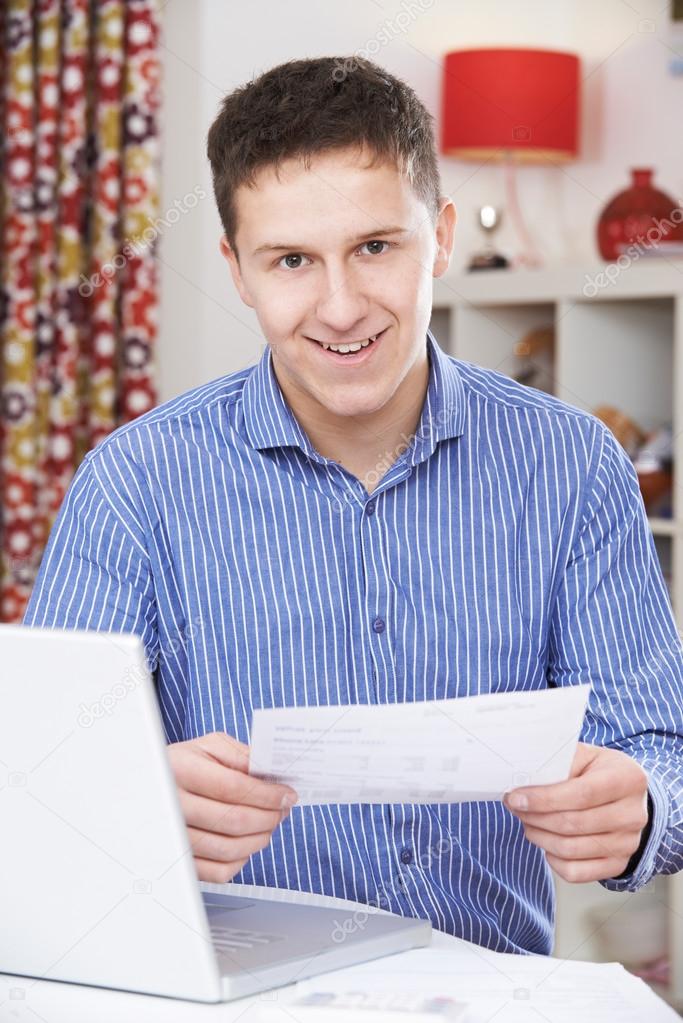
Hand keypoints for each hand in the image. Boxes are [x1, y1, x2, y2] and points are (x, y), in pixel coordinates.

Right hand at [166, 731, 297, 882]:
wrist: (152, 786)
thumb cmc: (186, 764)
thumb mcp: (210, 747)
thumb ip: (242, 756)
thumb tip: (274, 774)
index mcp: (180, 770)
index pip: (232, 788)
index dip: (267, 794)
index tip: (287, 794)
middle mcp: (172, 806)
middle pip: (234, 821)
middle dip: (270, 816)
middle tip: (283, 809)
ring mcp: (174, 838)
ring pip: (229, 850)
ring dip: (261, 838)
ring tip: (270, 824)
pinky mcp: (180, 862)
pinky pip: (219, 872)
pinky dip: (242, 859)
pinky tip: (247, 841)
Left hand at [503, 742, 648, 882]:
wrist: (627, 795)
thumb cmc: (600, 772)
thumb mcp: (586, 755)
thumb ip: (559, 762)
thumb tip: (524, 777)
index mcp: (628, 779)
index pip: (581, 794)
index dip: (544, 799)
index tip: (516, 798)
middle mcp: (633, 815)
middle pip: (573, 824)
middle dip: (535, 817)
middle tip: (516, 808)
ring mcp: (628, 844)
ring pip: (571, 850)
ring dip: (539, 837)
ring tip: (528, 822)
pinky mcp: (618, 865)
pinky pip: (576, 873)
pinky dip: (553, 860)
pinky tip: (546, 843)